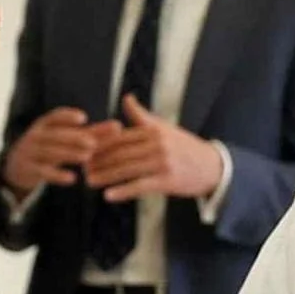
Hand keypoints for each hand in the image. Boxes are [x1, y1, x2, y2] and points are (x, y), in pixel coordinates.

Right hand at [2, 104, 99, 199]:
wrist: (17, 166)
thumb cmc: (49, 147)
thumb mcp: (65, 138)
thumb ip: (91, 133)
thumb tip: (118, 126)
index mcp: (44, 124)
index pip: (54, 117)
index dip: (67, 117)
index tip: (84, 119)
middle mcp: (36, 136)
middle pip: (54, 135)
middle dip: (73, 138)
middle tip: (93, 143)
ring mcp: (30, 153)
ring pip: (49, 152)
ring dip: (68, 154)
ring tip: (86, 157)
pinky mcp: (29, 170)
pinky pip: (42, 172)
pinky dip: (57, 175)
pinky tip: (72, 178)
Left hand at [81, 95, 222, 205]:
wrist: (212, 167)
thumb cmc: (185, 147)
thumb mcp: (165, 128)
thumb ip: (142, 115)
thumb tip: (126, 98)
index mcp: (153, 131)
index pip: (120, 137)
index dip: (100, 144)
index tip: (84, 150)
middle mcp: (156, 144)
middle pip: (120, 153)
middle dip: (99, 161)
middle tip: (82, 168)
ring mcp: (162, 162)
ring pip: (127, 170)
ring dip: (106, 177)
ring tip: (89, 182)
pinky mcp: (167, 180)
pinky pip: (140, 186)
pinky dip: (123, 191)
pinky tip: (108, 196)